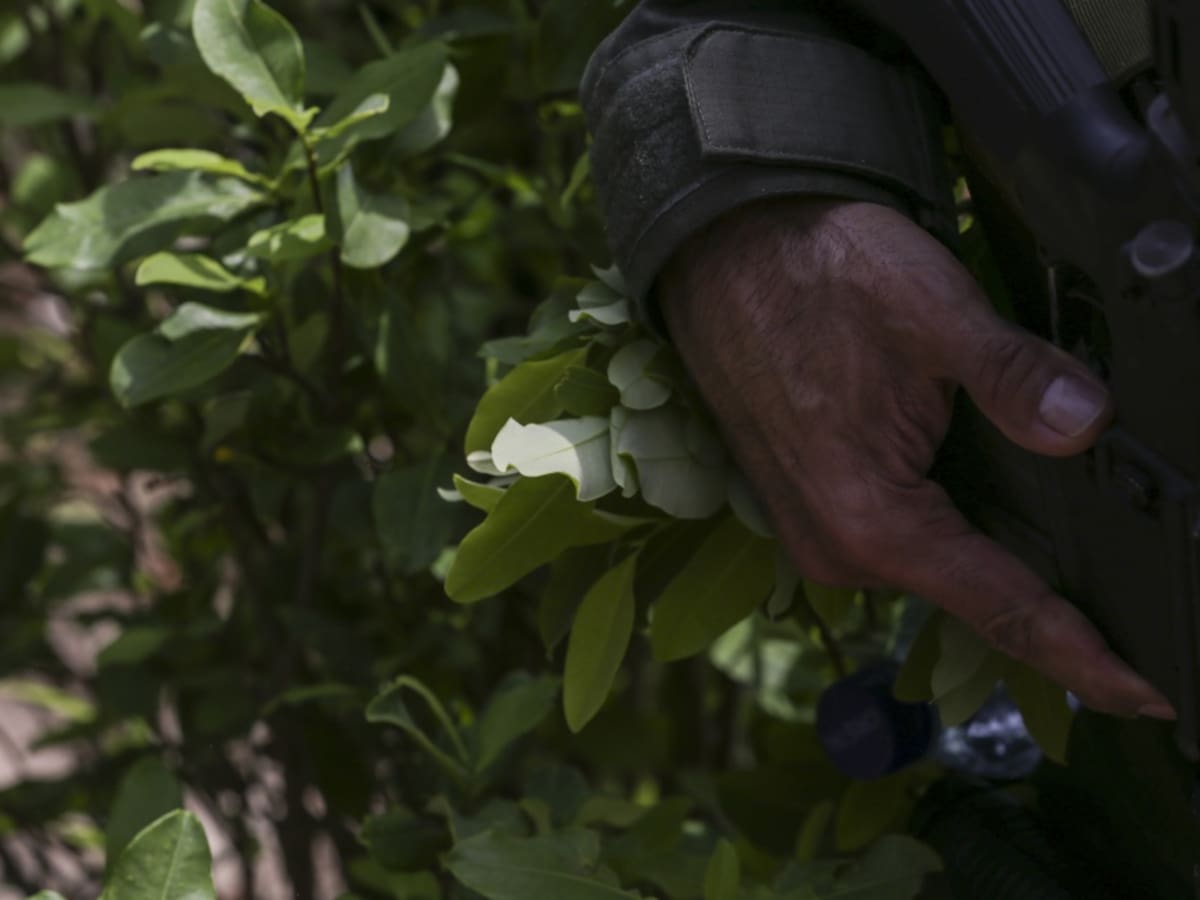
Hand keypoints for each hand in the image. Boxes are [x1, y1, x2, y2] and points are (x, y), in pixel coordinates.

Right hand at [659, 197, 1174, 719]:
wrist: (726, 248)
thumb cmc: (813, 274)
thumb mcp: (932, 312)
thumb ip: (1014, 377)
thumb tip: (1086, 425)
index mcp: (868, 520)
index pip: (1000, 609)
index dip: (1082, 657)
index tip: (1149, 695)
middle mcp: (837, 546)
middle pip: (971, 595)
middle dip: (1050, 600)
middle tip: (1132, 595)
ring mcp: (816, 528)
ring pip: (937, 562)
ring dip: (997, 550)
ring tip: (1065, 531)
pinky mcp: (811, 501)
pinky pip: (901, 536)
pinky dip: (952, 522)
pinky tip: (982, 484)